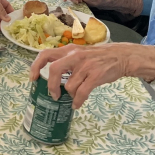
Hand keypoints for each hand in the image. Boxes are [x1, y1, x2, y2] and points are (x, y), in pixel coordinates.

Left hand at [30, 43, 153, 108]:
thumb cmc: (98, 57)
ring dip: (70, 95)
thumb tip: (51, 78)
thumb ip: (66, 62)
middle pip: (54, 70)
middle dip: (51, 85)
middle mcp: (75, 56)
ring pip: (69, 85)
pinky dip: (78, 101)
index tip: (33, 78)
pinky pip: (82, 93)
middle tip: (53, 95)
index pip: (45, 54)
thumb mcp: (80, 53)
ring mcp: (85, 66)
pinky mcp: (95, 76)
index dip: (35, 66)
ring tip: (74, 97)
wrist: (121, 56)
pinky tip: (77, 104)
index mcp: (69, 50)